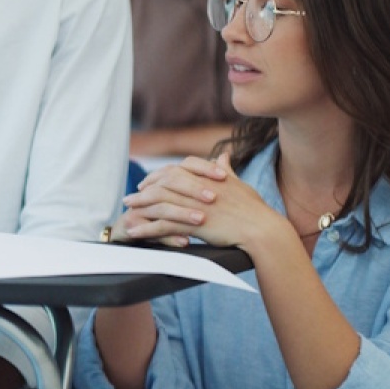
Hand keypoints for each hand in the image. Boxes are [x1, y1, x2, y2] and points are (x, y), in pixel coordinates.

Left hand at [118, 152, 283, 248]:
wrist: (263, 230)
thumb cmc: (254, 210)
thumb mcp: (238, 185)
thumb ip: (226, 170)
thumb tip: (223, 156)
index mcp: (208, 177)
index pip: (177, 170)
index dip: (161, 174)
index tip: (150, 181)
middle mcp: (199, 187)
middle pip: (163, 183)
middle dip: (144, 188)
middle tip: (130, 196)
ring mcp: (194, 205)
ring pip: (159, 202)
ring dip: (140, 206)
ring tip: (126, 211)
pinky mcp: (193, 223)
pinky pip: (162, 225)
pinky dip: (145, 228)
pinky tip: (133, 231)